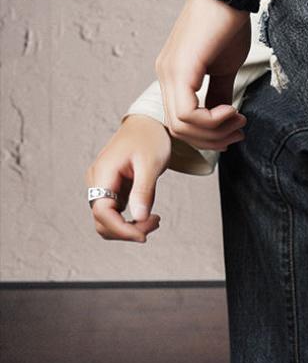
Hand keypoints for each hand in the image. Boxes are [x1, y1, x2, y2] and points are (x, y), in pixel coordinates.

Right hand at [85, 115, 170, 241]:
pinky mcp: (112, 192)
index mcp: (102, 173)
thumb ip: (143, 191)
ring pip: (108, 222)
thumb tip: (139, 217)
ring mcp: (102, 188)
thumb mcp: (150, 164)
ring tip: (155, 219)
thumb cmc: (150, 140)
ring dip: (130, 228)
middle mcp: (96, 182)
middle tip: (156, 221)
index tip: (144, 236)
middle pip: (102, 222)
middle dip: (128, 230)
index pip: (101, 212)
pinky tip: (150, 215)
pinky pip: (116, 216)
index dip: (121, 229)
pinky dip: (132, 222)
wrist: (148, 125)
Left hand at [156, 0, 250, 150]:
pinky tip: (230, 110)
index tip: (236, 128)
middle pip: (179, 131)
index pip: (181, 125)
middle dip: (212, 140)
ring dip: (214, 132)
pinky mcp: (179, 69)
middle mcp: (166, 76)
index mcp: (174, 78)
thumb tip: (221, 120)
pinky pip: (187, 113)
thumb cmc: (227, 27)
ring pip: (181, 126)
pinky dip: (212, 120)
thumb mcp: (224, 71)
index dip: (209, 137)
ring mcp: (169, 73)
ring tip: (237, 119)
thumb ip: (218, 97)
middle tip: (238, 130)